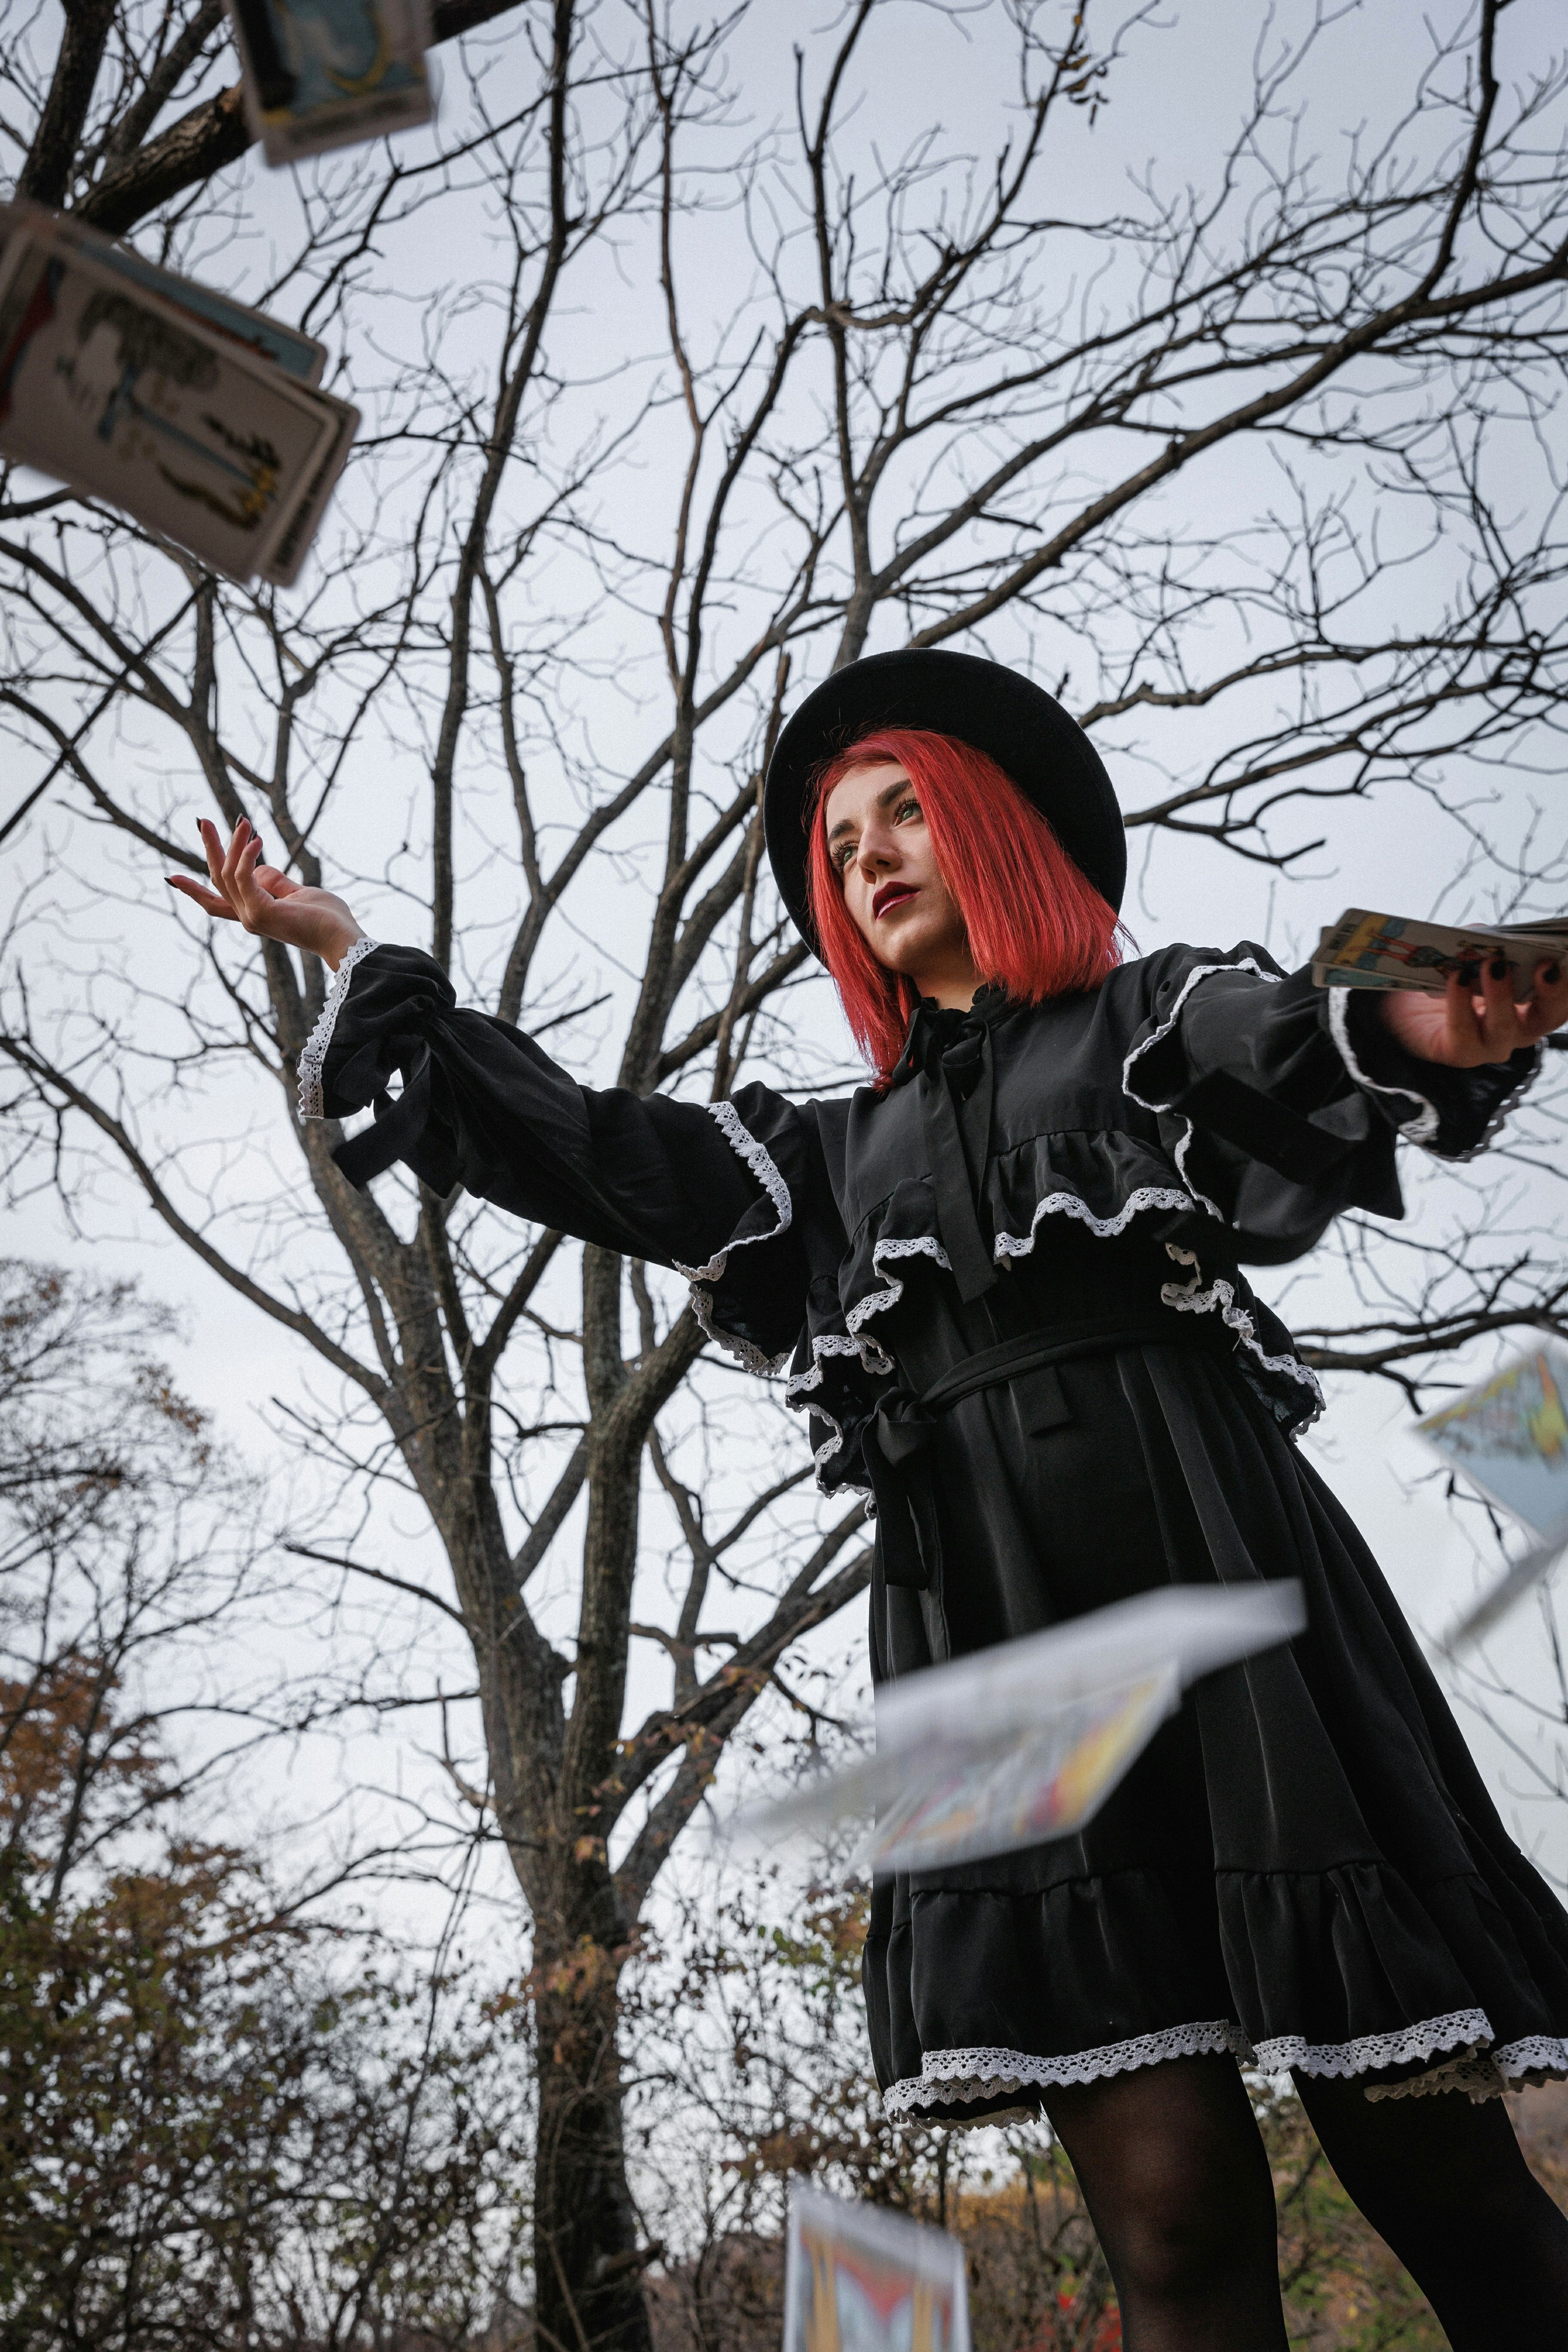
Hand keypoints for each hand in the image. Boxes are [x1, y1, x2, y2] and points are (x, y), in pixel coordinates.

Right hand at [168, 819, 363, 969]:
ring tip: (244, 821)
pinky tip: (256, 840)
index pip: (216, 903)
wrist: (341, 938)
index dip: (193, 890)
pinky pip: (243, 877)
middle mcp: (247, 918)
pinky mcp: (260, 912)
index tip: (171, 878)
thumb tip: (259, 867)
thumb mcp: (298, 893)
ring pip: (228, 874)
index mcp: (254, 915)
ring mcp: (251, 917)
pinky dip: (246, 856)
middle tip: (204, 821)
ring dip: (233, 844)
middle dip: (209, 849)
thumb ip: (276, 881)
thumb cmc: (327, 918)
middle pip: (217, 881)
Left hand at [1378, 956, 1567, 1066]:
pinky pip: (1465, 1032)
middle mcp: (1521, 1029)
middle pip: (1548, 1017)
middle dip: (1551, 991)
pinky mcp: (1460, 1053)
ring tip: (1492, 964)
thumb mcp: (1474, 949)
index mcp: (1536, 1004)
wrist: (1406, 1003)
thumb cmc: (1451, 972)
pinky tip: (1458, 979)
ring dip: (1500, 993)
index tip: (1566, 956)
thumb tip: (1495, 939)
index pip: (1563, 997)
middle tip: (1544, 964)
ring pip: (1506, 1026)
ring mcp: (1492, 1045)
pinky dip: (1461, 1003)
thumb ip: (1489, 942)